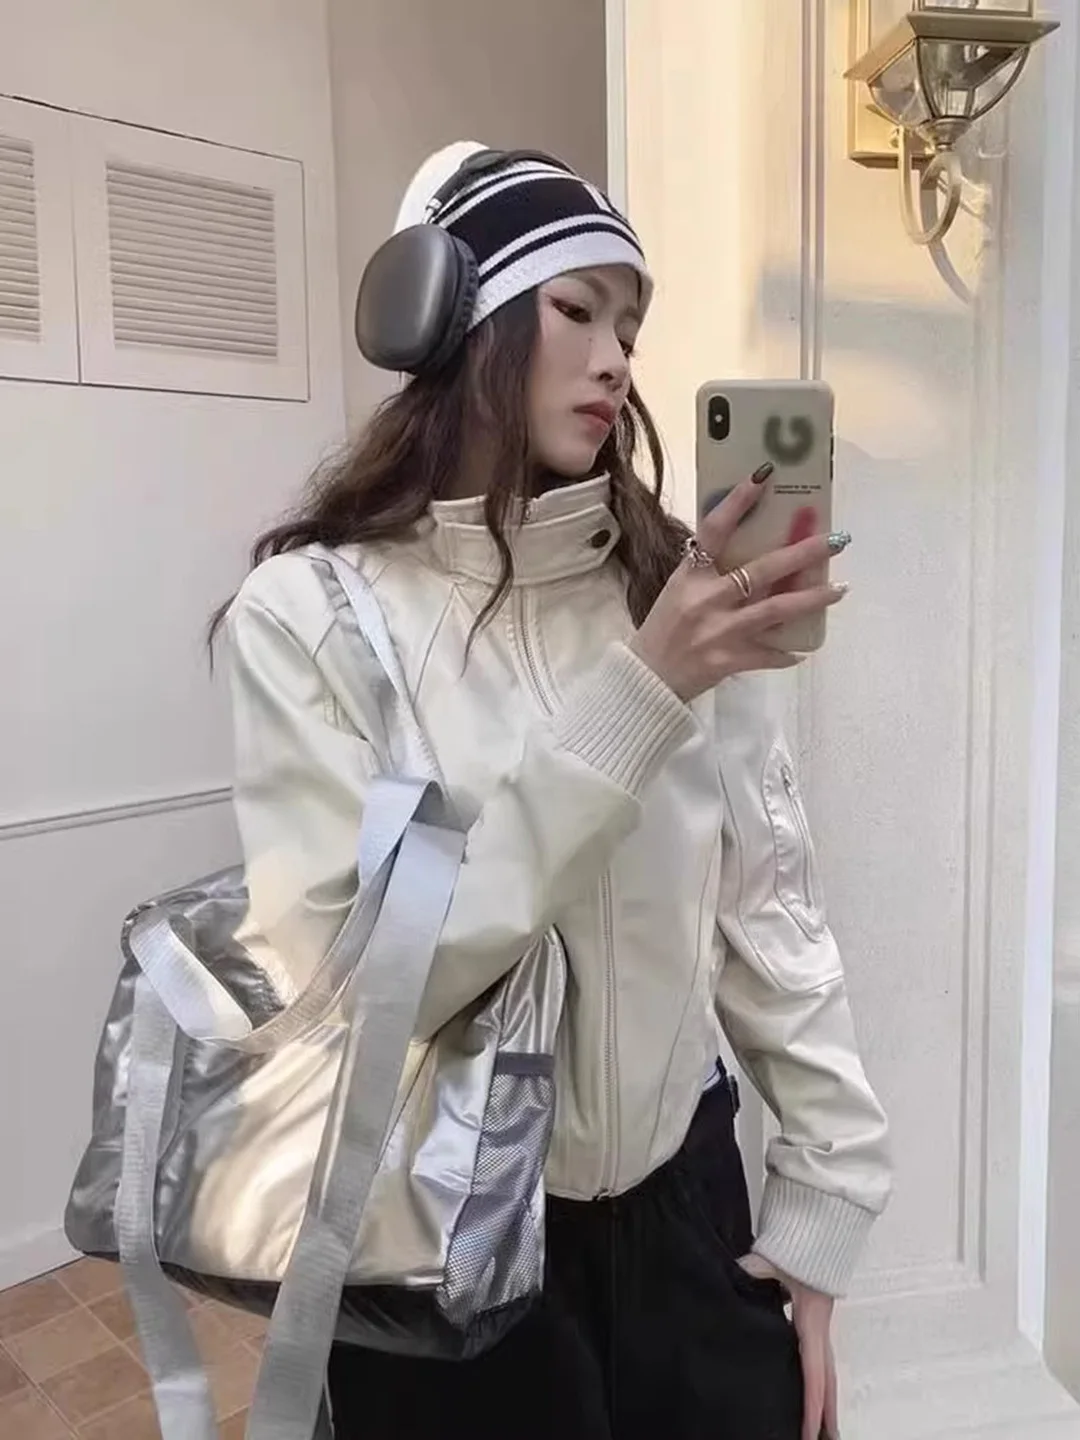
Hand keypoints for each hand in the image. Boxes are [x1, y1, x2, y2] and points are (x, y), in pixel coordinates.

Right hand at [629, 469, 848, 701]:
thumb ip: (707, 571)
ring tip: (841, 589)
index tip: (763, 476)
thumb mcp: (677, 590)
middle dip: (804, 552)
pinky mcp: (729, 659)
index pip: (714, 530)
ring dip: (812, 598)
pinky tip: (804, 649)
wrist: (646, 679)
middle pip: (763, 569)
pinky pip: (768, 653)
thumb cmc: (661, 630)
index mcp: (691, 576)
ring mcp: (721, 631)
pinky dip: (786, 652)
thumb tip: (748, 550)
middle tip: (836, 539)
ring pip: (777, 609)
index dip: (738, 502)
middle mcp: (708, 599)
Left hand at [738, 1253, 838, 1439]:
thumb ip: (751, 1273)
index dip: (811, 1406)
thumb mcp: (769, 1259)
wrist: (816, 1221)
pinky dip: (817, 1376)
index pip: (813, 1372)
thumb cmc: (798, 1242)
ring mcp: (819, 1321)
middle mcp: (819, 1327)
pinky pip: (818, 1354)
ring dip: (824, 1398)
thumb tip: (734, 1280)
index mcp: (811, 1321)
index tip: (810, 1433)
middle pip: (827, 1380)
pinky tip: (807, 1385)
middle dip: (826, 1414)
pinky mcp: (813, 1315)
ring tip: (821, 1427)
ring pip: (826, 1369)